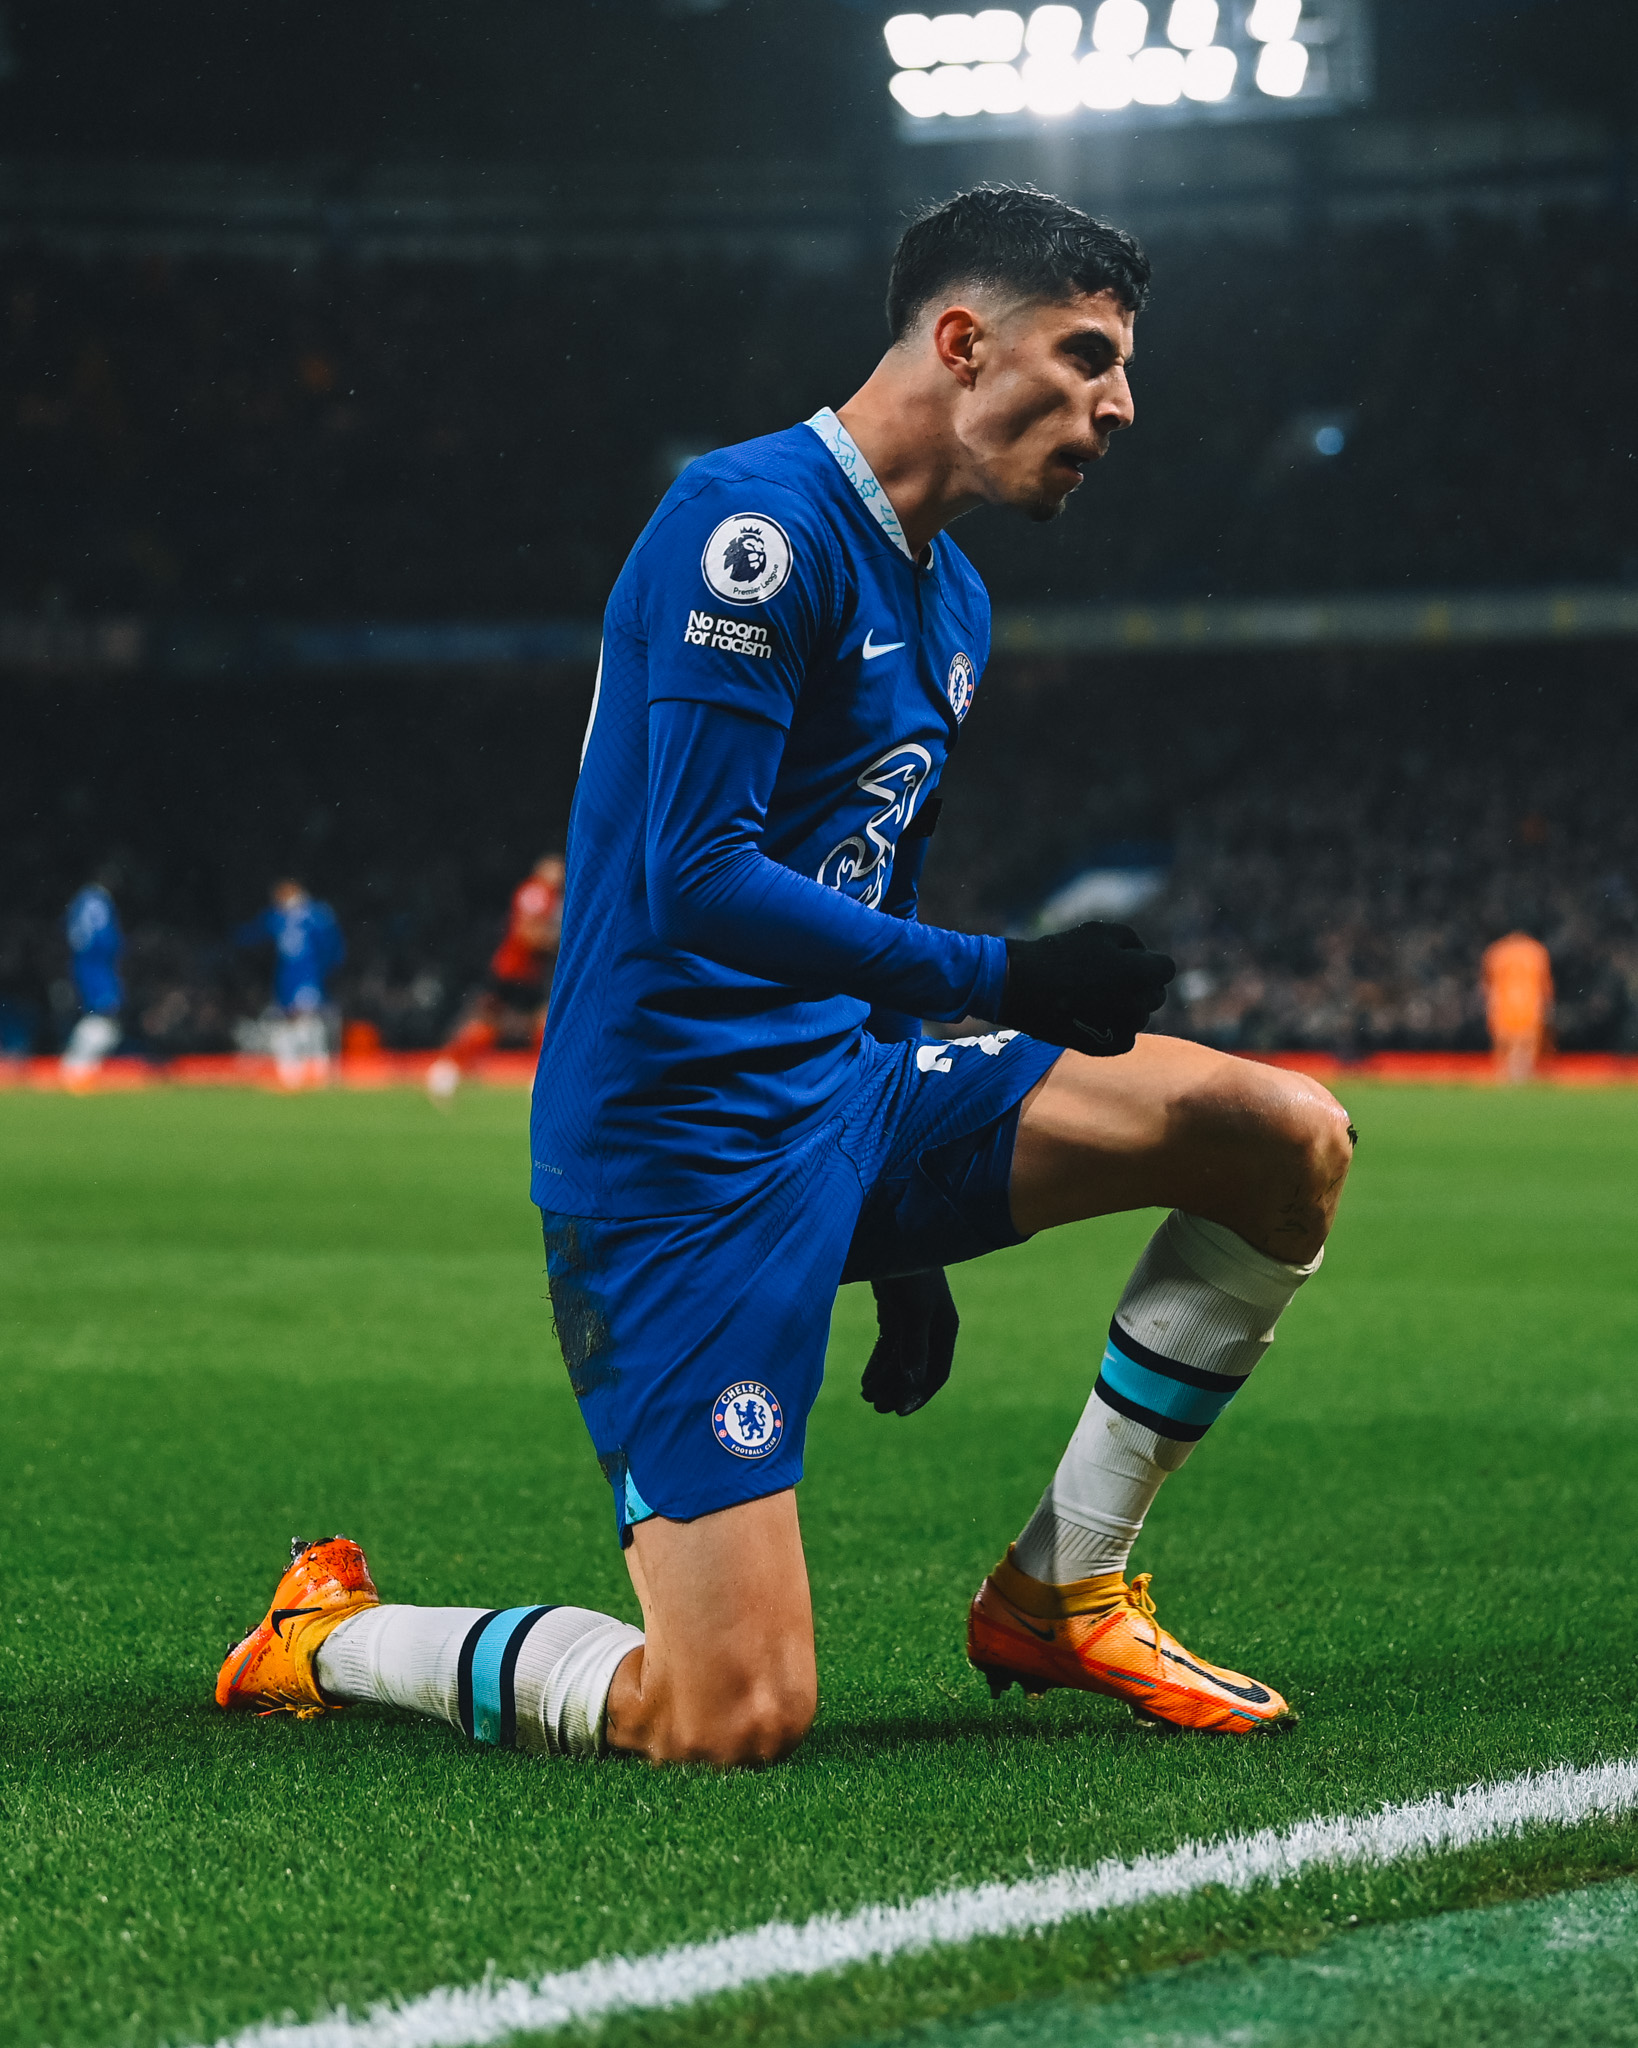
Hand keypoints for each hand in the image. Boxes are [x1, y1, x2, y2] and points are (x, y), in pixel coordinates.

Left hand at [860, 1270, 958, 1415]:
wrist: (892, 1233)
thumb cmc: (911, 1270)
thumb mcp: (914, 1312)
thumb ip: (914, 1348)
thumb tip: (913, 1385)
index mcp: (945, 1328)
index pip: (937, 1372)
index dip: (920, 1394)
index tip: (899, 1412)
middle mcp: (932, 1327)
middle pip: (916, 1369)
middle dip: (897, 1390)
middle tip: (875, 1406)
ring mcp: (913, 1320)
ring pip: (900, 1360)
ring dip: (885, 1379)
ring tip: (866, 1395)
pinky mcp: (895, 1312)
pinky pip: (888, 1346)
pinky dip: (878, 1364)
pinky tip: (866, 1380)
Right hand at [998, 920, 1174, 1056]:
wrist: (1024, 987)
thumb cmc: (1062, 954)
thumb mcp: (1099, 931)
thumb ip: (1133, 942)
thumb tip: (1144, 957)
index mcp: (1143, 973)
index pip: (1166, 969)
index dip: (1147, 963)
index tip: (1127, 962)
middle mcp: (1141, 1003)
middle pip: (1155, 994)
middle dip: (1140, 986)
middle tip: (1107, 979)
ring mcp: (1126, 1028)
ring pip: (1139, 1015)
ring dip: (1126, 1006)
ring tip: (1093, 997)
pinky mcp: (1110, 1047)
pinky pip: (1125, 1036)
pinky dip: (1113, 1027)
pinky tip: (1090, 1016)